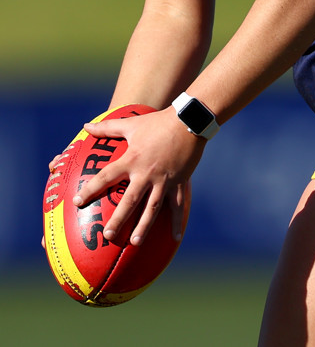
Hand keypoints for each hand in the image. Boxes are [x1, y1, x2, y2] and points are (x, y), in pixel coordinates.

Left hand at [72, 107, 204, 245]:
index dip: (91, 189)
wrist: (188, 120)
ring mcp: (163, 180)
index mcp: (132, 159)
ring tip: (135, 242)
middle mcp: (146, 173)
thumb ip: (107, 128)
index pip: (106, 176)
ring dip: (144, 226)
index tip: (77, 202)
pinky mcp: (179, 182)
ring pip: (152, 208)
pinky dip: (177, 222)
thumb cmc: (157, 122)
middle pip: (129, 200)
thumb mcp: (131, 124)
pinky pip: (177, 205)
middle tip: (108, 235)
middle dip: (118, 219)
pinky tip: (174, 238)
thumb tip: (85, 126)